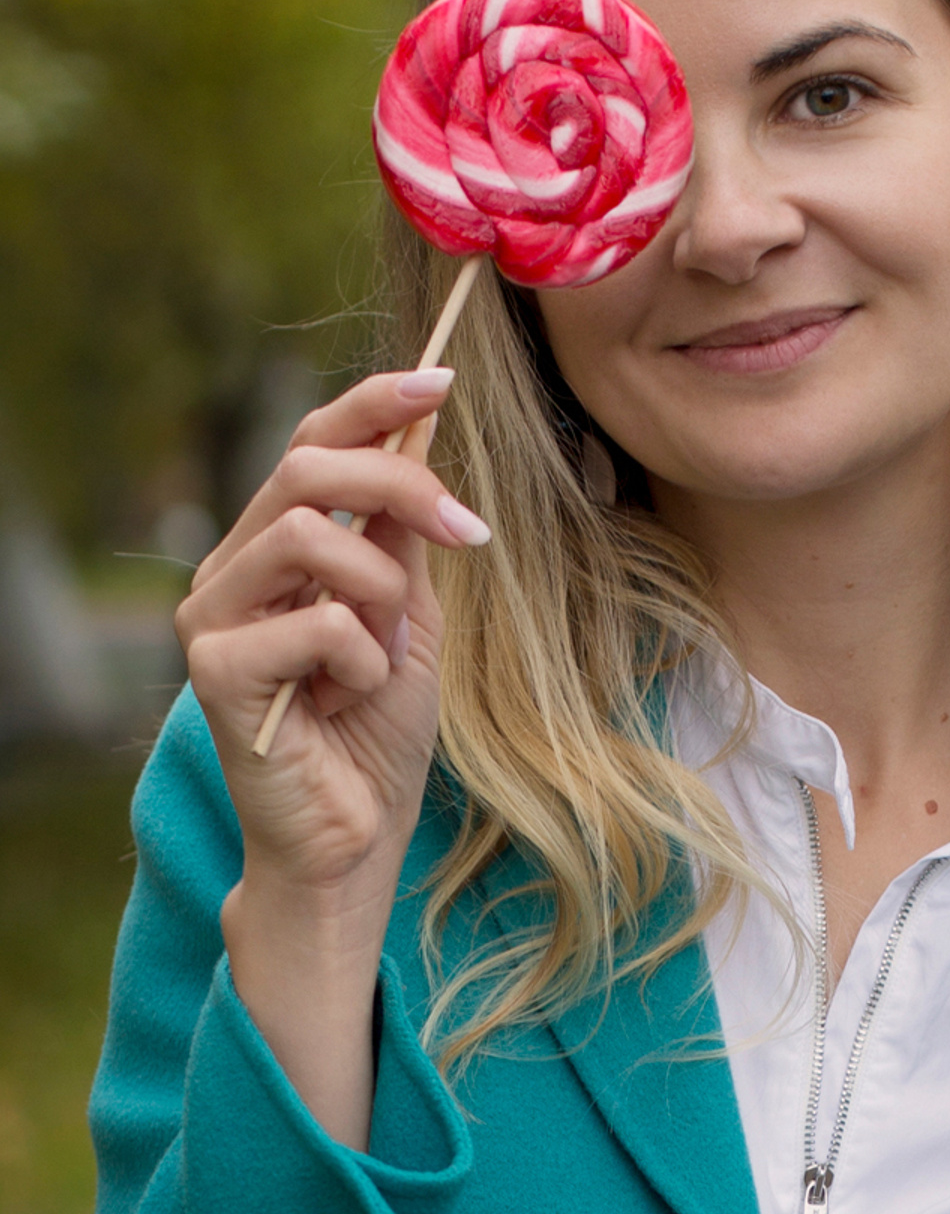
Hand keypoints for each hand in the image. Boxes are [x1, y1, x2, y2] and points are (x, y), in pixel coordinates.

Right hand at [175, 368, 490, 1143]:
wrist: (356, 835)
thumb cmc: (378, 727)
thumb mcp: (410, 612)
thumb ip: (402, 534)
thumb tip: (422, 432)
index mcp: (279, 544)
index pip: (314, 442)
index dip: (374, 402)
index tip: (444, 378)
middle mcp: (233, 568)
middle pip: (306, 465)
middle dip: (402, 482)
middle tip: (470, 531)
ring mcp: (214, 617)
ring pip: (309, 536)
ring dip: (381, 590)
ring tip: (387, 651)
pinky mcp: (215, 672)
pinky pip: (316, 622)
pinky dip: (361, 659)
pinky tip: (347, 700)